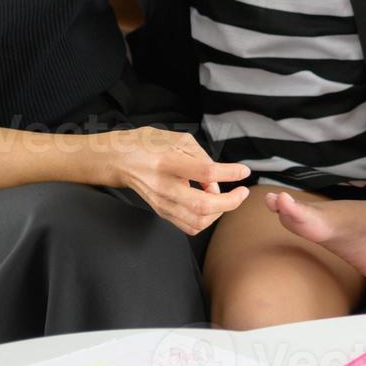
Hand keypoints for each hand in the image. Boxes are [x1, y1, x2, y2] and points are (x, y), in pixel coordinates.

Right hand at [111, 127, 250, 234]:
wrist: (121, 159)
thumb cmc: (151, 144)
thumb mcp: (179, 139)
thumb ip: (202, 159)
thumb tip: (216, 185)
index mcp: (168, 161)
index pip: (204, 172)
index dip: (229, 173)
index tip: (244, 171)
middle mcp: (163, 185)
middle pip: (202, 205)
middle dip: (230, 202)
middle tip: (242, 193)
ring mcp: (161, 202)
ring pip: (197, 221)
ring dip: (219, 212)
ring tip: (225, 198)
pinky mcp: (161, 212)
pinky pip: (189, 226)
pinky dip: (206, 219)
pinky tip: (210, 205)